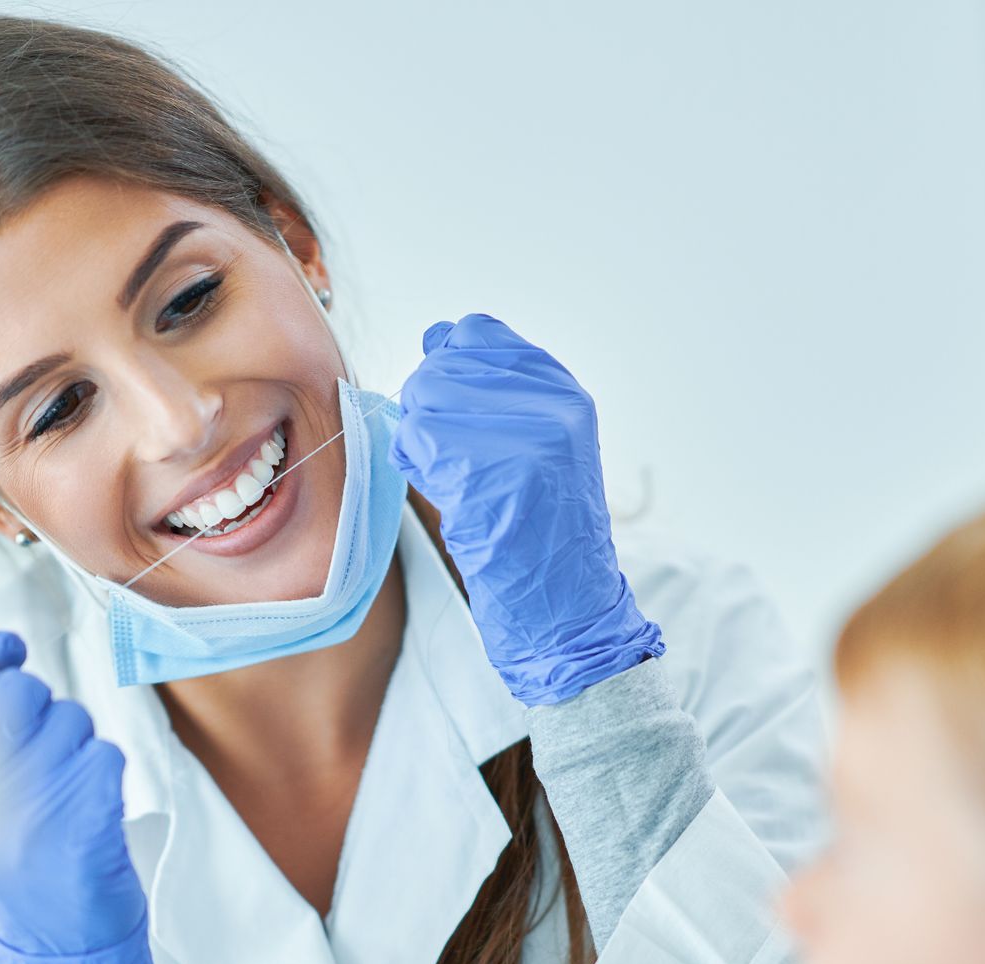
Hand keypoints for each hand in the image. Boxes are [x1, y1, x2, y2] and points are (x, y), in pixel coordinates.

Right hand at [0, 631, 173, 963]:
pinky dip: (104, 776)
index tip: (13, 654)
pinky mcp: (82, 819)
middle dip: (43, 709)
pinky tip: (87, 812)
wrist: (52, 941)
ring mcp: (29, 804)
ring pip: (71, 719)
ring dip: (77, 747)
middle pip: (21, 691)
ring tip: (63, 795)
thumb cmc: (11, 854)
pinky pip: (105, 754)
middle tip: (42, 756)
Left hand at [392, 313, 662, 704]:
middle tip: (449, 457)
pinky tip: (446, 493)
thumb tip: (436, 336)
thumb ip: (490, 394)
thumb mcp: (534, 448)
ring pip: (423, 400)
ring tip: (453, 480)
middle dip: (426, 409)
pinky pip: (416, 440)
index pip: (478, 334)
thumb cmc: (539, 535)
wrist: (568, 608)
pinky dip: (416, 466)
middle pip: (441, 366)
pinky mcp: (487, 470)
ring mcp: (521, 436)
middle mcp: (551, 407)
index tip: (451, 411)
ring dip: (419, 442)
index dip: (446, 366)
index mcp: (565, 395)